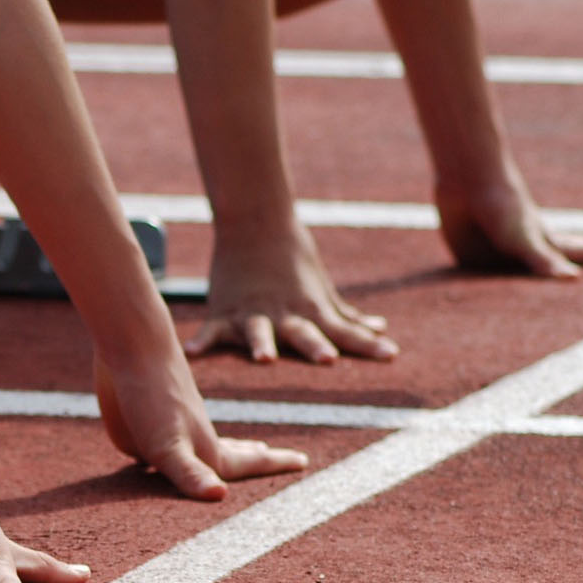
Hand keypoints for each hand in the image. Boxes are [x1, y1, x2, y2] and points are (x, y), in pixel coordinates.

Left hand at [95, 353, 306, 498]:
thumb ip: (190, 474)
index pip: (247, 463)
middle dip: (253, 459)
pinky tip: (166, 444)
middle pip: (230, 454)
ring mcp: (171, 425)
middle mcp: (192, 438)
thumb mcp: (168, 446)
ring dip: (224, 448)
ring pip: (204, 444)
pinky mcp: (144, 415)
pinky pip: (167, 437)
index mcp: (206, 450)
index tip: (304, 461)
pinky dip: (176, 443)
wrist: (131, 343)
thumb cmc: (151, 398)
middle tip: (272, 454)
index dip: (274, 464)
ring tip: (240, 446)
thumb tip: (218, 494)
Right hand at [185, 222, 397, 364]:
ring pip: (259, 331)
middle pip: (303, 332)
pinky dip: (202, 341)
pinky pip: (213, 331)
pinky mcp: (224, 312)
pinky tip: (192, 354)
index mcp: (311, 310)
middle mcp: (284, 314)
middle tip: (328, 360)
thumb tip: (380, 328)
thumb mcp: (321, 290)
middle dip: (315, 345)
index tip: (390, 354)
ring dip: (262, 343)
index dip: (366, 344)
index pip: (345, 332)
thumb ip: (347, 316)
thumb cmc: (293, 261)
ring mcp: (253, 313)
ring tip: (265, 359)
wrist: (256, 223)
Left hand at [436, 178, 582, 277]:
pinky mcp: (481, 263)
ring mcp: (509, 256)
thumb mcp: (522, 237)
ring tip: (577, 281)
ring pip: (537, 275)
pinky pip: (497, 284)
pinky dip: (507, 290)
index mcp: (550, 243)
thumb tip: (574, 281)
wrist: (465, 184)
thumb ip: (542, 260)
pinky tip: (505, 291)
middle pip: (576, 258)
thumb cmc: (498, 207)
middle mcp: (535, 251)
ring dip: (555, 280)